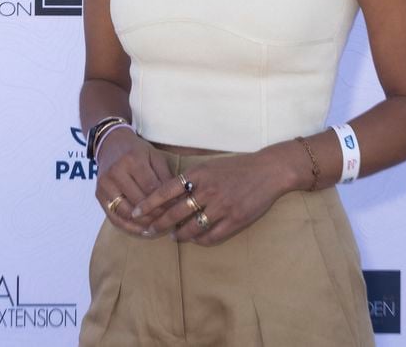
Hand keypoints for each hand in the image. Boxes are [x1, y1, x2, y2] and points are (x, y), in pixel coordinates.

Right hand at [95, 129, 173, 236]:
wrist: (110, 144)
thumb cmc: (137, 150)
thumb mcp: (154, 156)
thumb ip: (165, 176)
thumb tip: (177, 198)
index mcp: (133, 160)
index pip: (151, 188)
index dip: (164, 202)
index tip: (175, 210)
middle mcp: (116, 172)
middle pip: (138, 202)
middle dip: (155, 214)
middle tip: (168, 221)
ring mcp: (105, 185)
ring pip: (126, 212)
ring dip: (142, 223)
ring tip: (156, 227)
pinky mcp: (98, 195)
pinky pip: (113, 217)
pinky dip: (128, 227)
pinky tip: (141, 230)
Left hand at [130, 149, 289, 245]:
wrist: (269, 171)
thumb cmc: (238, 167)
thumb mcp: (211, 166)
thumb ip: (192, 179)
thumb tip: (168, 194)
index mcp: (200, 173)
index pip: (166, 190)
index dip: (149, 203)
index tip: (136, 212)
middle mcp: (208, 190)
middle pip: (175, 213)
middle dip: (159, 225)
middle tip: (149, 231)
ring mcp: (222, 206)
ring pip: (191, 228)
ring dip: (180, 235)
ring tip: (175, 236)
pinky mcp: (235, 220)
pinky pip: (210, 236)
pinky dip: (200, 240)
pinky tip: (196, 239)